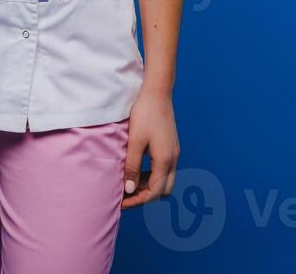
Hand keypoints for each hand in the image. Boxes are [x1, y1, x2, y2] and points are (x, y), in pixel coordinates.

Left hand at [121, 90, 178, 208]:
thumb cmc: (145, 114)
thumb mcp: (134, 141)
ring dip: (149, 186)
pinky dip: (152, 175)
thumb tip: (129, 189)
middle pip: (163, 190)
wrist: (157, 92)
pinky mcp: (171, 146)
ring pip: (165, 180)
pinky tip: (138, 169)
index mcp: (165, 160)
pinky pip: (164, 169)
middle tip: (126, 196)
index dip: (137, 200)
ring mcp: (174, 152)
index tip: (122, 202)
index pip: (154, 192)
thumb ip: (132, 166)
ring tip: (129, 183)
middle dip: (145, 196)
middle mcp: (173, 159)